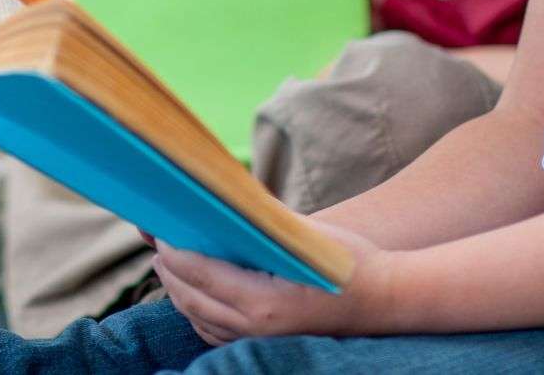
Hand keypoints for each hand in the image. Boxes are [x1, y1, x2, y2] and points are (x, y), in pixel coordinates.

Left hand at [153, 224, 391, 345]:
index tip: (160, 232)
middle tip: (155, 243)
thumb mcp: (305, 234)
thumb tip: (225, 198)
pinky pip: (217, 334)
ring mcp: (260, 341)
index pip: (201, 274)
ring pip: (201, 320)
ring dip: (180, 293)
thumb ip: (262, 220)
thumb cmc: (349, 262)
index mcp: (263, 301)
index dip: (175, 253)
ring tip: (168, 265)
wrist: (387, 301)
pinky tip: (194, 293)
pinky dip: (198, 313)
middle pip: (192, 299)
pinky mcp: (266, 345)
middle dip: (169, 271)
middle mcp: (256, 328)